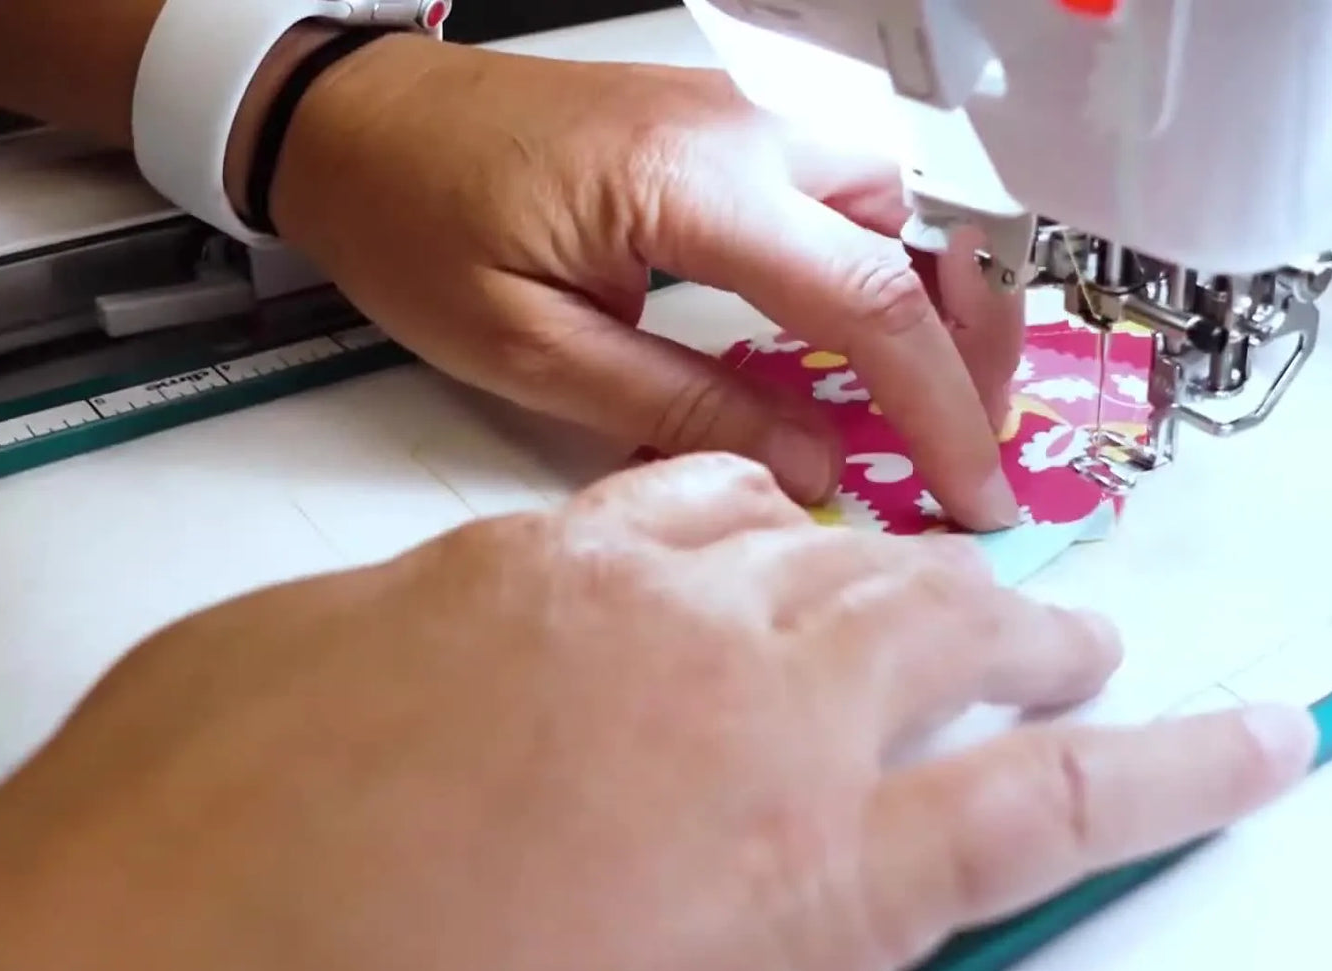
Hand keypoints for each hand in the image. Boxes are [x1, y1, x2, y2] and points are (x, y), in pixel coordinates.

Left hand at [0, 455, 1316, 970]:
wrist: (136, 965)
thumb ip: (799, 962)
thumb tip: (848, 926)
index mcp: (811, 870)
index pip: (1067, 804)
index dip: (1189, 767)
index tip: (1267, 733)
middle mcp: (745, 708)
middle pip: (964, 631)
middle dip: (1046, 641)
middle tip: (1082, 655)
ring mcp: (624, 608)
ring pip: (835, 548)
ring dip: (900, 572)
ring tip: (929, 596)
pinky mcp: (503, 561)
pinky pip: (683, 506)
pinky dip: (749, 524)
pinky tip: (754, 538)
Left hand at [266, 36, 1025, 529]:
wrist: (355, 120)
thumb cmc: (414, 227)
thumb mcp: (531, 350)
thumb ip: (684, 407)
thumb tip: (816, 467)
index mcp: (694, 185)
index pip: (871, 301)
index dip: (942, 409)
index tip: (975, 495)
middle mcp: (747, 130)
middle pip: (926, 231)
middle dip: (975, 347)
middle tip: (968, 449)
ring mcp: (743, 114)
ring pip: (901, 203)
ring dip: (933, 302)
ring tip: (921, 405)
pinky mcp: (728, 122)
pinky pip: (847, 192)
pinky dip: (882, 268)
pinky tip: (854, 338)